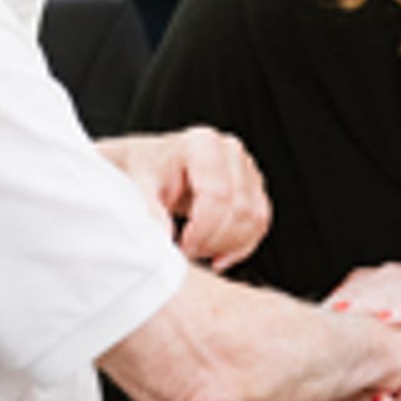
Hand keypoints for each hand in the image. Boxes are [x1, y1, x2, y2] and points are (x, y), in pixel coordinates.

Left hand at [97, 126, 270, 270]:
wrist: (155, 162)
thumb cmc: (148, 170)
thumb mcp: (139, 187)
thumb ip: (150, 210)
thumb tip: (164, 239)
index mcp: (202, 144)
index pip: (217, 195)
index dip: (203, 230)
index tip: (182, 248)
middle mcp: (230, 151)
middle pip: (239, 209)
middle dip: (214, 241)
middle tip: (188, 252)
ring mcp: (246, 167)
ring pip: (255, 218)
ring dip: (229, 246)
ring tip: (200, 251)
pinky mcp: (254, 186)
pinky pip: (261, 222)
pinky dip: (242, 246)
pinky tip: (219, 256)